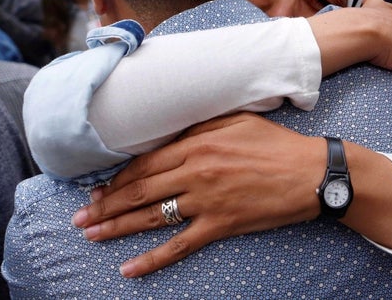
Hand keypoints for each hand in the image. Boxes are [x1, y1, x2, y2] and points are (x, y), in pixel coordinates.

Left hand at [71, 112, 322, 277]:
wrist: (311, 174)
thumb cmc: (277, 144)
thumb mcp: (238, 120)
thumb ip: (202, 124)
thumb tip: (174, 131)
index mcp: (198, 144)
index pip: (145, 163)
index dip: (117, 178)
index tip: (97, 188)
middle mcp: (195, 172)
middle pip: (139, 190)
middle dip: (105, 204)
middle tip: (80, 217)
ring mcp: (205, 200)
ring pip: (151, 217)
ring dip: (117, 227)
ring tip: (90, 236)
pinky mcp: (220, 224)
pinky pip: (179, 245)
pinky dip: (152, 260)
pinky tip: (130, 269)